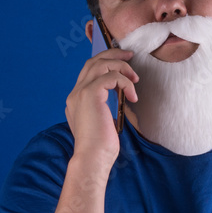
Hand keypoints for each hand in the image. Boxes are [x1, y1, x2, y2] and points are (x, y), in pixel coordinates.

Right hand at [65, 48, 138, 166]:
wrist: (92, 158)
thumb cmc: (100, 146)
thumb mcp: (101, 121)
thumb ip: (103, 105)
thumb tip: (119, 93)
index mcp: (76, 98)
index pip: (88, 70)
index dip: (105, 61)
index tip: (123, 62)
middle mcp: (75, 93)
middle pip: (93, 61)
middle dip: (113, 54)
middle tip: (130, 56)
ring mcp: (81, 92)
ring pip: (102, 64)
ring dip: (122, 67)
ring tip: (135, 79)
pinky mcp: (90, 94)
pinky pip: (112, 76)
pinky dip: (125, 82)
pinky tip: (133, 97)